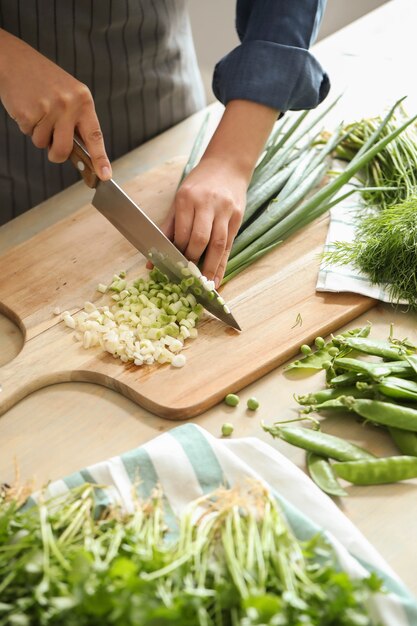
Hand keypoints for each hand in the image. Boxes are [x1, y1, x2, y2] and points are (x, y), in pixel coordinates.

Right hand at [0, 29, 110, 179]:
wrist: (14, 60)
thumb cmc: (43, 80)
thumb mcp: (69, 94)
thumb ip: (76, 121)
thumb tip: (82, 154)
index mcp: (83, 100)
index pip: (95, 135)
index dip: (100, 158)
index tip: (105, 175)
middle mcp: (69, 104)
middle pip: (64, 149)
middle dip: (56, 154)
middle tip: (52, 147)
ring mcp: (49, 108)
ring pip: (43, 144)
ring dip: (38, 134)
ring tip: (37, 111)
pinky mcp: (29, 112)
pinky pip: (28, 134)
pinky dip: (26, 125)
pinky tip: (27, 107)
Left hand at [160, 157, 246, 286]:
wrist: (228, 164)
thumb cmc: (199, 184)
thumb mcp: (180, 200)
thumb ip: (168, 228)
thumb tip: (152, 258)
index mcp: (188, 198)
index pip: (183, 232)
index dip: (178, 251)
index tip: (173, 266)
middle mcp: (208, 204)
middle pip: (201, 239)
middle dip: (193, 261)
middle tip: (188, 278)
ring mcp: (225, 210)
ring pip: (218, 244)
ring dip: (210, 268)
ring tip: (204, 286)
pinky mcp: (237, 217)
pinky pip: (229, 245)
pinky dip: (222, 265)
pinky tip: (217, 279)